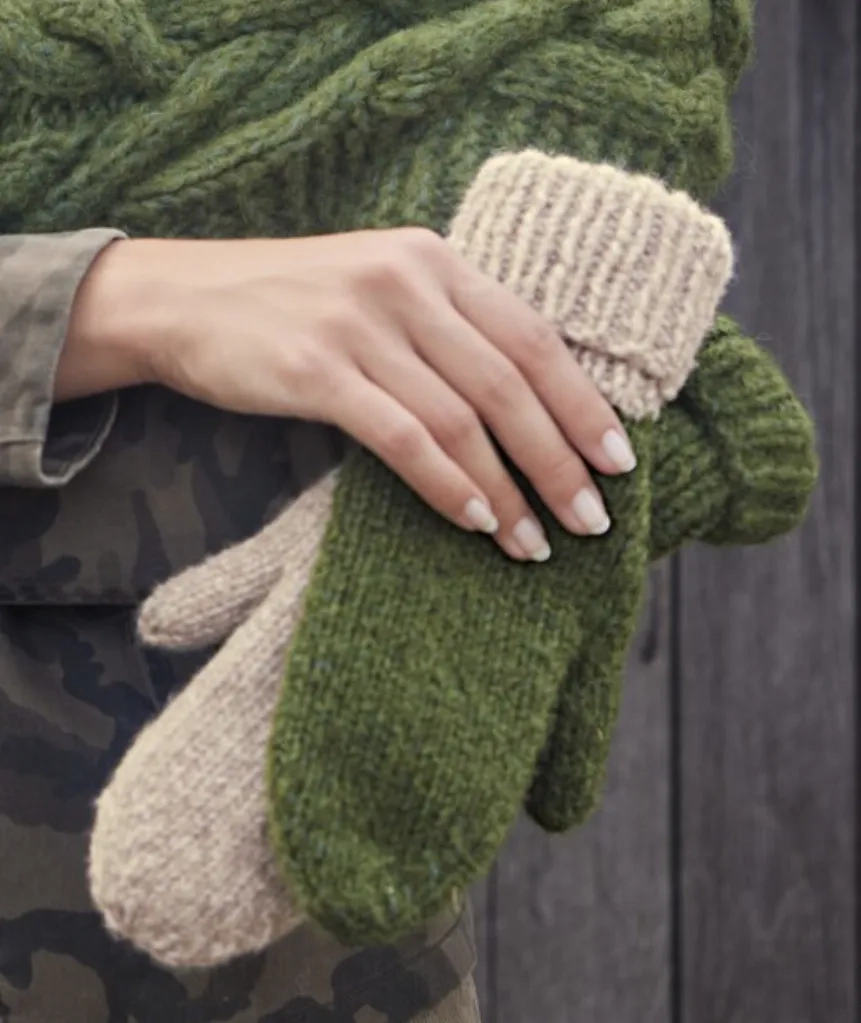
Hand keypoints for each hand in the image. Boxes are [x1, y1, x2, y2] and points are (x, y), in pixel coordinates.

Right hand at [61, 228, 635, 559]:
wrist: (181, 299)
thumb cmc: (291, 305)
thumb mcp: (379, 292)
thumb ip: (446, 329)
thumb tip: (523, 407)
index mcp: (434, 261)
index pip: (534, 336)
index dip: (583, 404)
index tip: (618, 462)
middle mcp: (407, 282)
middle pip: (510, 383)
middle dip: (560, 460)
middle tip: (593, 521)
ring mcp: (361, 324)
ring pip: (461, 418)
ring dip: (508, 490)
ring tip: (536, 544)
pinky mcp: (316, 369)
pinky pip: (402, 438)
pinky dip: (446, 485)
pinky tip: (473, 523)